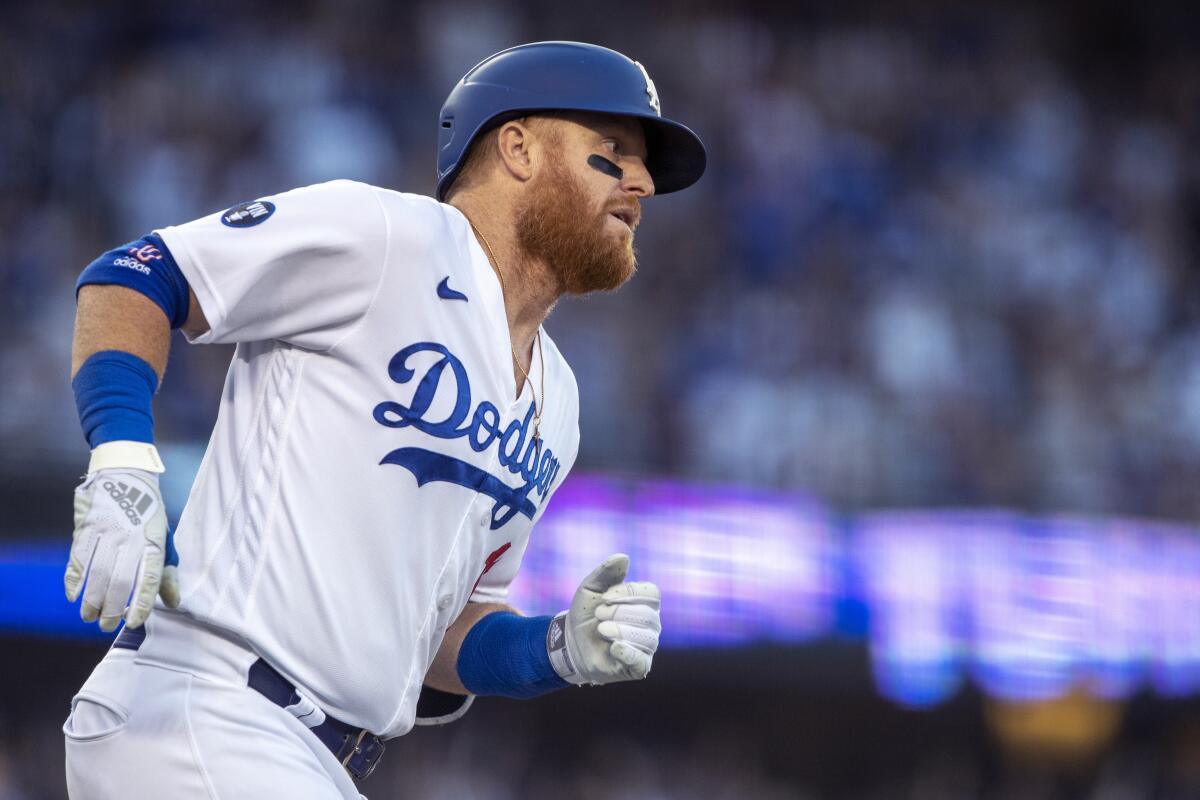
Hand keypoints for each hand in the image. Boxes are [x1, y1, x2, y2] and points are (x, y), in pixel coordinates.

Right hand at [64, 468, 178, 630]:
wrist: (125, 474)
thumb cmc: (147, 512)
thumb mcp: (163, 537)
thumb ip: (166, 571)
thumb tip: (174, 601)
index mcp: (154, 542)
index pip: (149, 579)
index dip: (142, 603)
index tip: (133, 622)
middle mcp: (131, 538)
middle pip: (120, 581)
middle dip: (112, 609)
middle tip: (106, 625)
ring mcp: (108, 532)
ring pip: (97, 574)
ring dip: (91, 600)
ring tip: (89, 616)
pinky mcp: (87, 527)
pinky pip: (78, 559)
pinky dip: (74, 581)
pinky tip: (74, 596)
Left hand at [548, 554, 660, 684]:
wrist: (571, 642)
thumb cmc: (585, 613)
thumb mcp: (590, 588)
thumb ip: (606, 572)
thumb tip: (623, 557)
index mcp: (644, 602)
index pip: (651, 593)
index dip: (628, 593)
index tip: (605, 597)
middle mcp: (651, 623)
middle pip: (647, 615)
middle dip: (618, 613)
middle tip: (599, 615)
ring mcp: (647, 646)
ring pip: (646, 637)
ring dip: (619, 631)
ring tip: (601, 630)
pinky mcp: (639, 667)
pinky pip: (641, 660)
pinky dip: (627, 652)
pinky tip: (613, 647)